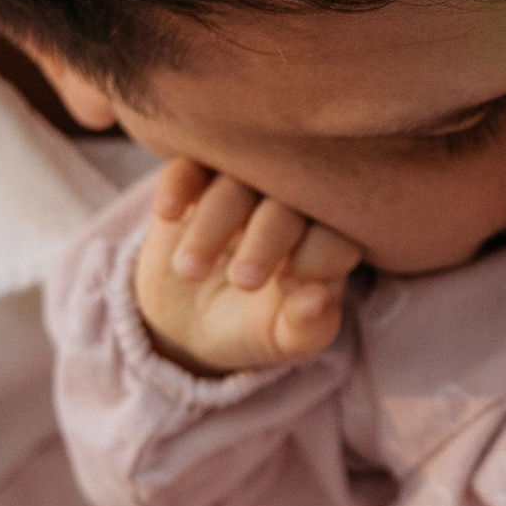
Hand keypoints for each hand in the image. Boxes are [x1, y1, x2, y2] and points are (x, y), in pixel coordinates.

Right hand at [135, 157, 363, 375]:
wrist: (187, 318)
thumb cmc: (250, 324)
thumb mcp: (278, 340)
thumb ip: (307, 328)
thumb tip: (319, 301)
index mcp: (324, 238)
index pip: (336, 231)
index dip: (319, 254)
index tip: (288, 287)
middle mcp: (289, 202)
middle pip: (288, 201)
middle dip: (266, 241)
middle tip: (242, 282)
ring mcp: (242, 185)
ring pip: (236, 183)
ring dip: (213, 224)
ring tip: (190, 271)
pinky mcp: (195, 177)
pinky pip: (190, 166)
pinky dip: (180, 184)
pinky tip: (169, 214)